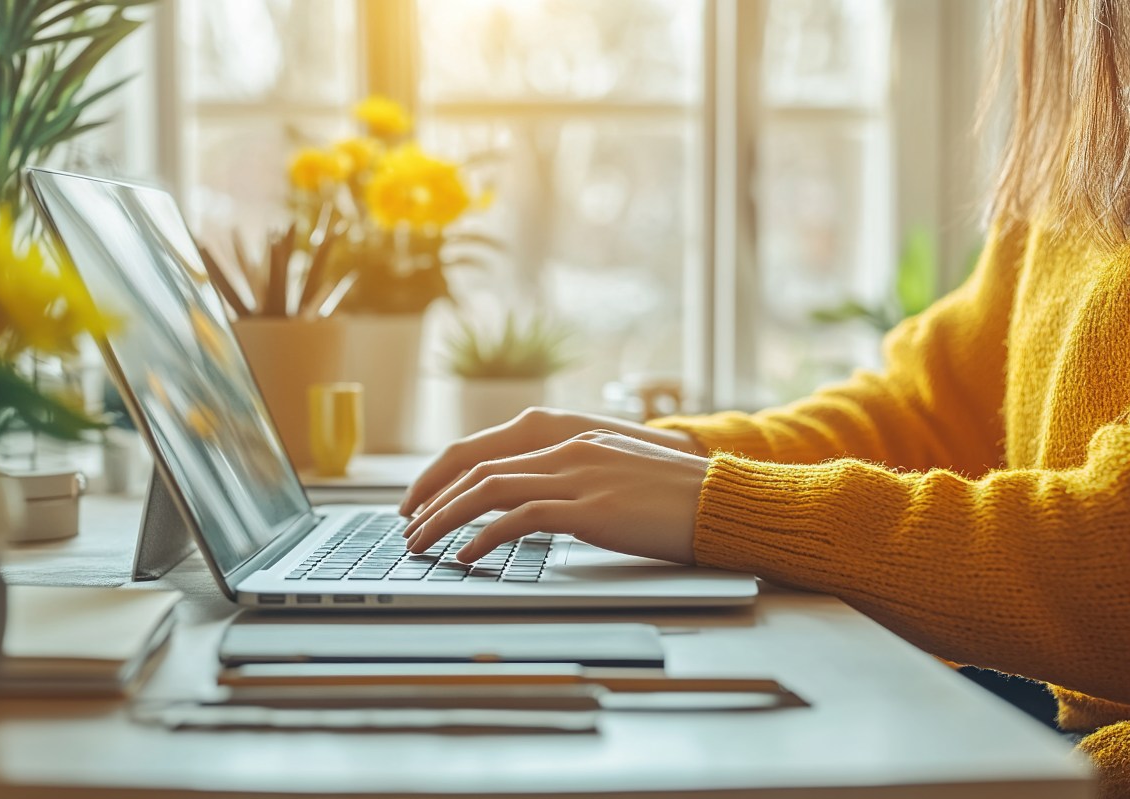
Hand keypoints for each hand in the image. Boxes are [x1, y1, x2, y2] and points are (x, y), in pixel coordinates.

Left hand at [399, 407, 703, 516]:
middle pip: (478, 468)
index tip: (422, 502)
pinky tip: (465, 557)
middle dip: (433, 500)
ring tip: (421, 545)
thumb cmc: (676, 498)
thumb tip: (538, 504)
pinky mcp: (589, 508)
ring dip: (445, 519)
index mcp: (572, 438)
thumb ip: (577, 479)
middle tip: (407, 528)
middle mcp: (568, 449)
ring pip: (488, 490)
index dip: (446, 476)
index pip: (488, 451)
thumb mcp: (618, 476)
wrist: (722, 501)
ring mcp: (578, 476)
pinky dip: (482, 538)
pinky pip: (518, 520)